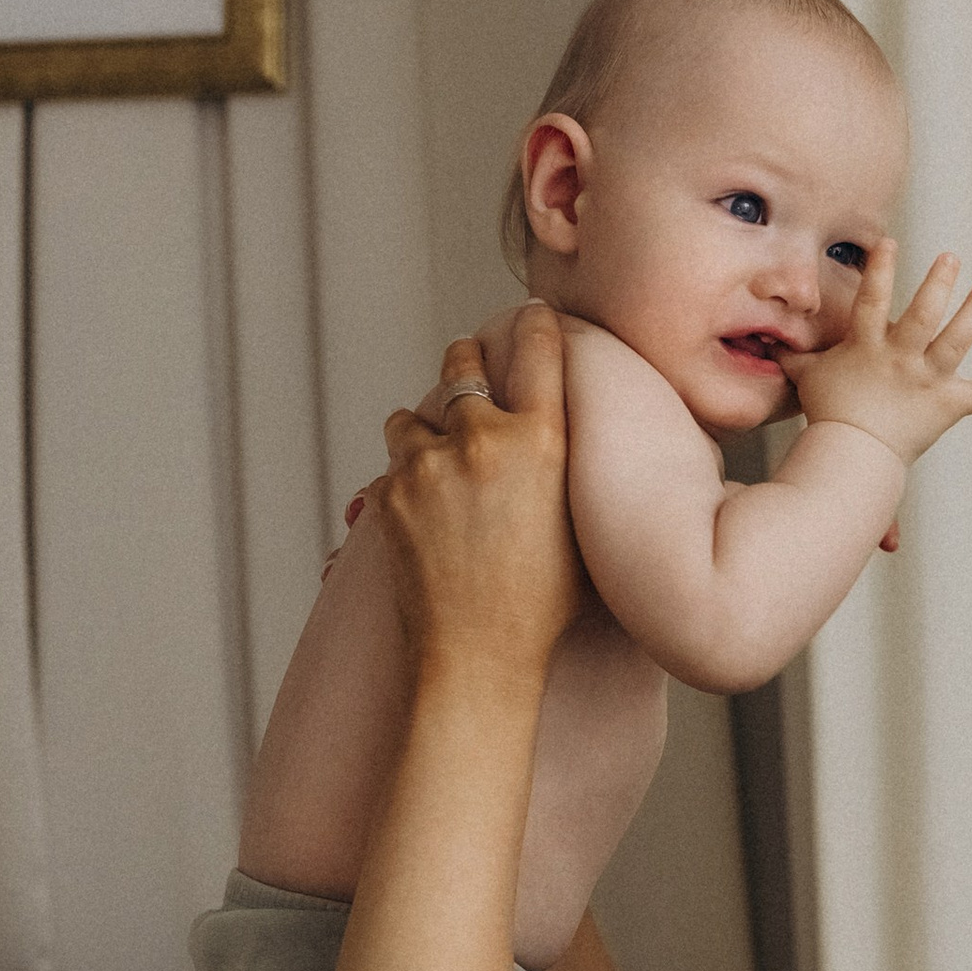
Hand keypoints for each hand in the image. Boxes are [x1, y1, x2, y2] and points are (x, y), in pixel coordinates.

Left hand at [355, 307, 584, 695]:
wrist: (479, 655)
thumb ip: (569, 463)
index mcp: (543, 440)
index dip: (534, 324)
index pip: (539, 348)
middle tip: (470, 369)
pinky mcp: (390, 492)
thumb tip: (567, 430)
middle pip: (462, 361)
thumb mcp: (581, 520)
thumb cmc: (546, 602)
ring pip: (412, 413)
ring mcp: (430, 464)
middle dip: (465, 362)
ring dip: (424, 425)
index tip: (530, 315)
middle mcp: (483, 438)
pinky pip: (393, 464)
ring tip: (438, 455)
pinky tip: (425, 504)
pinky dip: (405, 475)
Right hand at [794, 245, 971, 466]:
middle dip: (938, 283)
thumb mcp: (809, 378)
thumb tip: (771, 342)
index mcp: (868, 347)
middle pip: (923, 315)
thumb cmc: (829, 414)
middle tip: (951, 257)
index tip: (890, 242)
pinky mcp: (948, 405)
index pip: (872, 301)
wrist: (853, 458)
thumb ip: (797, 356)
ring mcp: (927, 381)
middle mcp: (901, 360)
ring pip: (956, 342)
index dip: (881, 271)